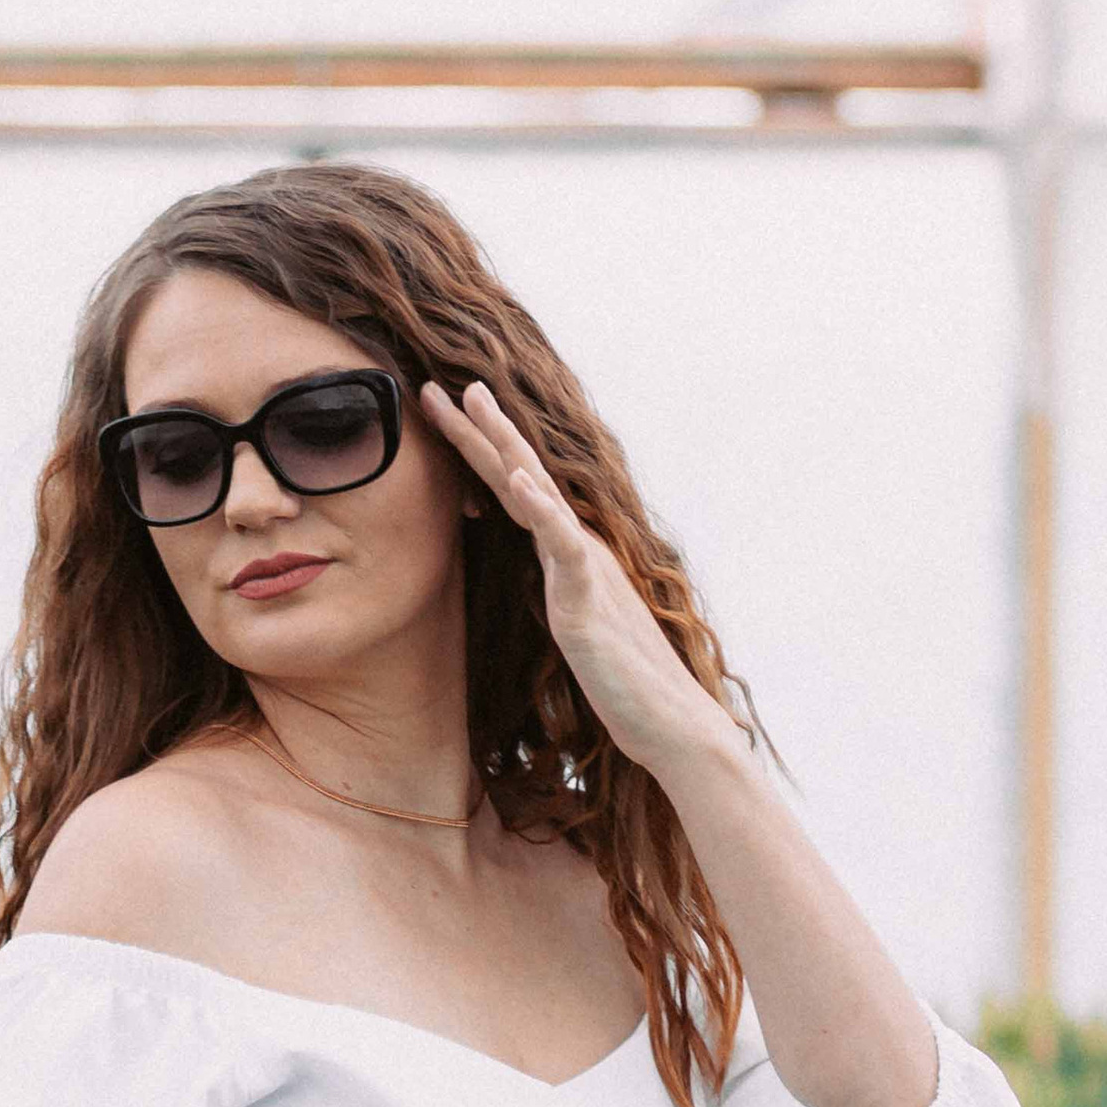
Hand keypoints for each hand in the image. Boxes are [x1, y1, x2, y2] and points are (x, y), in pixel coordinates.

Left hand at [422, 375, 743, 779]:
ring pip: (536, 494)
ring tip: (474, 400)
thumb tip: (552, 579)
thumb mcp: (580, 629)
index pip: (514, 494)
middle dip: (477, 430)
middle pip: (517, 476)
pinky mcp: (586, 601)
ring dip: (502, 444)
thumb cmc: (626, 683)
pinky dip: (540, 509)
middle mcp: (575, 550)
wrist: (668, 721)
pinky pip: (561, 547)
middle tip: (438, 385)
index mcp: (568, 556)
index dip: (479, 454)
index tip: (447, 414)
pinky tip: (517, 477)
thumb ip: (565, 594)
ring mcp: (582, 569)